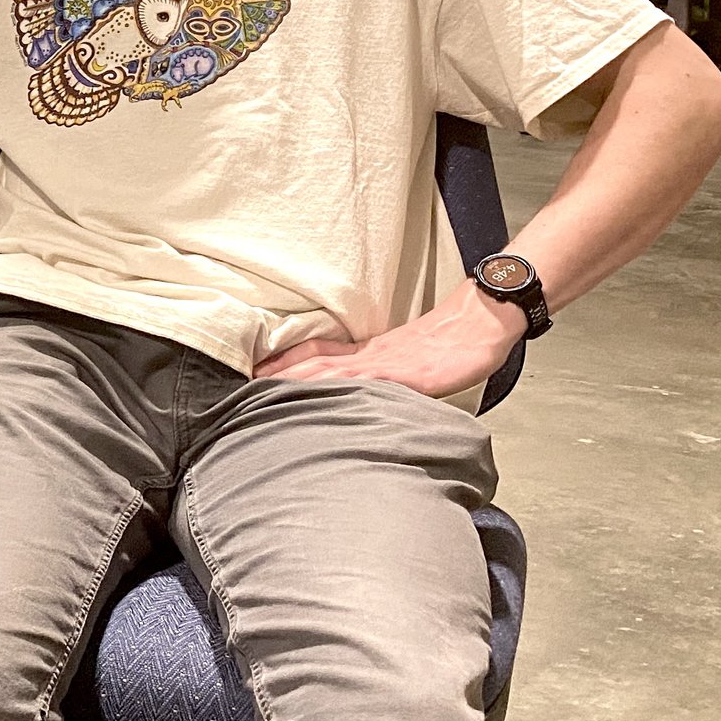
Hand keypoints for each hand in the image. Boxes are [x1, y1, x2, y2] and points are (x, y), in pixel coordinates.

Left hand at [253, 280, 524, 400]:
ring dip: (296, 379)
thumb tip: (359, 391)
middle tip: (240, 384)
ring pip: (330, 370)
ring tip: (263, 389)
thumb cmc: (449, 343)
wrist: (480, 321)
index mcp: (368, 351)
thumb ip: (381, 371)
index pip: (315, 352)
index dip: (282, 361)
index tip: (251, 371)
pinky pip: (366, 382)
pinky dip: (340, 389)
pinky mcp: (406, 375)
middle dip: (276, 373)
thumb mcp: (406, 358)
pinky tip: (322, 400)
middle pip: (312, 360)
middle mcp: (369, 355)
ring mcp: (386, 364)